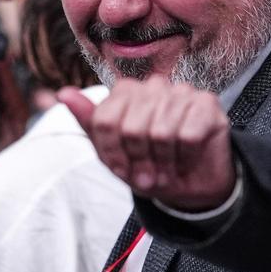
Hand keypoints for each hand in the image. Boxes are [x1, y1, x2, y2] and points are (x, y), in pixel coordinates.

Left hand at [59, 78, 235, 211]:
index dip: (112, 153)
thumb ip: (90, 123)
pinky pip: (188, 135)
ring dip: (163, 163)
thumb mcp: (112, 152)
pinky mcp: (207, 103)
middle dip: (139, 161)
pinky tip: (187, 159)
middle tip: (148, 175)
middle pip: (131, 128)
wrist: (190, 185)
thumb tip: (63, 93)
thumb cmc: (149, 165)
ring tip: (166, 169)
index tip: (121, 170)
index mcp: (126, 92)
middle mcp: (153, 85)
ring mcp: (181, 91)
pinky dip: (185, 157)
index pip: (105, 120)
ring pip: (161, 132)